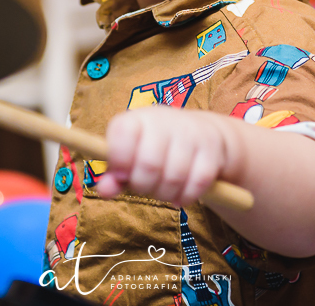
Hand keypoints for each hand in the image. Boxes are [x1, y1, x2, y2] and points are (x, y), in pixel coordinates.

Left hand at [96, 107, 238, 206]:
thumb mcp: (133, 155)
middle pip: (149, 164)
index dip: (119, 160)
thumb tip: (103, 190)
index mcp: (138, 118)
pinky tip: (180, 194)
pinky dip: (186, 196)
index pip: (122, 133)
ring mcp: (191, 132)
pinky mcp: (212, 148)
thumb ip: (116, 173)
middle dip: (143, 186)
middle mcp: (164, 119)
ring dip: (165, 194)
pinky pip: (197, 183)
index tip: (122, 174)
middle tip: (145, 187)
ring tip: (163, 191)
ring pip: (174, 177)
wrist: (203, 133)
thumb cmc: (157, 147)